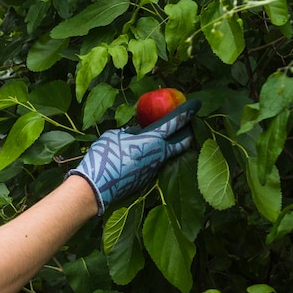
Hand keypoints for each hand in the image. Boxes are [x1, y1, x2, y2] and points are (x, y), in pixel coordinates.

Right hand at [67, 99, 200, 215]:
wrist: (95, 188)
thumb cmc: (104, 156)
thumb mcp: (115, 135)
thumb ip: (131, 132)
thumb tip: (138, 132)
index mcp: (153, 140)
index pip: (176, 122)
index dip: (187, 111)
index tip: (196, 104)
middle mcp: (159, 156)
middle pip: (182, 143)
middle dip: (188, 132)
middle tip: (190, 125)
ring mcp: (154, 170)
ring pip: (169, 155)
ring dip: (171, 146)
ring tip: (168, 138)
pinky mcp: (146, 180)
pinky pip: (156, 164)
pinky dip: (156, 157)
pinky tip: (146, 154)